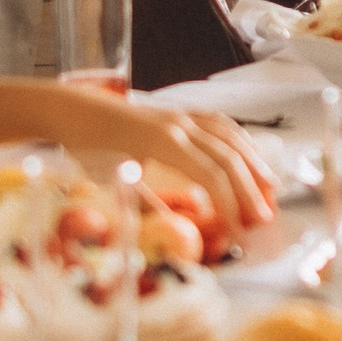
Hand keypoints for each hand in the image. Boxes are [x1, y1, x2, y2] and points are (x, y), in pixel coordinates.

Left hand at [57, 85, 275, 230]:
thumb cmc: (84, 147)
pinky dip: (239, 143)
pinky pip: (219, 126)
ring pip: (229, 137)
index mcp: (164, 142)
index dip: (231, 205)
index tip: (240, 231)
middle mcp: (179, 125)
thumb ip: (144, 200)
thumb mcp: (110, 179)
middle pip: (229, 157)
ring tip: (270, 189)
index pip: (212, 175)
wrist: (71, 110)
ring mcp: (180, 116)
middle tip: (264, 219)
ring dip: (253, 163)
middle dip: (251, 190)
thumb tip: (177, 228)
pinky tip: (246, 156)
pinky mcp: (178, 114)